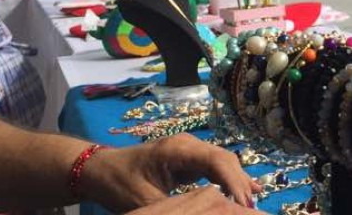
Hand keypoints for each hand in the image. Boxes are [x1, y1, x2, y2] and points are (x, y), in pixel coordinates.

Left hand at [81, 134, 260, 211]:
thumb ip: (176, 208)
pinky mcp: (188, 160)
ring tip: (251, 204)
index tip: (243, 203)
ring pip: (223, 164)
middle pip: (225, 160)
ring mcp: (190, 151)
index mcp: (178, 149)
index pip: (216, 160)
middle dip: (240, 184)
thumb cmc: (119, 183)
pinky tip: (248, 191)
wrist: (99, 170)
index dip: (234, 181)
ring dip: (237, 183)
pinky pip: (214, 168)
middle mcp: (189, 145)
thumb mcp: (145, 202)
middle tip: (251, 208)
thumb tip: (202, 213)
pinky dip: (229, 181)